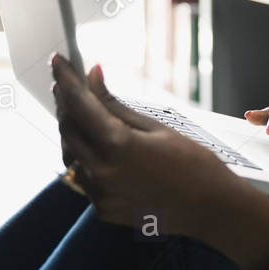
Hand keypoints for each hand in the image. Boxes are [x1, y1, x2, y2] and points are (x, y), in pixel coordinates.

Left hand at [51, 53, 268, 269]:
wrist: (211, 209)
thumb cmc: (193, 163)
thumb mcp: (156, 127)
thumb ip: (115, 104)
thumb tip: (93, 76)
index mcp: (117, 146)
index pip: (78, 104)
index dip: (65, 78)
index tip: (57, 60)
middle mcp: (101, 172)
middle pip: (67, 128)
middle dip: (66, 103)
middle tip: (69, 83)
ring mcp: (99, 194)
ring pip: (70, 154)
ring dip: (72, 130)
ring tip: (81, 111)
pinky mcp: (103, 209)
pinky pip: (83, 176)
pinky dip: (85, 157)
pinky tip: (96, 146)